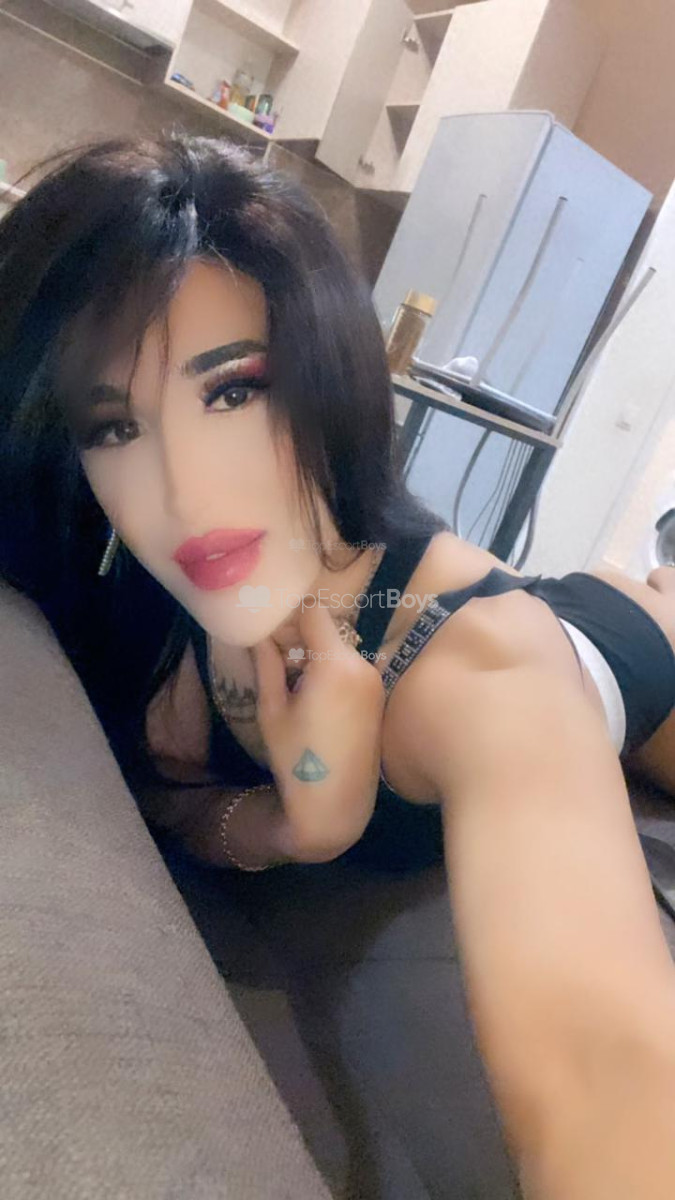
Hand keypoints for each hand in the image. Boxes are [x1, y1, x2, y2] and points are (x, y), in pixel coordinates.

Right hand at [251, 601, 384, 862]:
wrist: (337, 804)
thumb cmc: (297, 760)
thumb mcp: (272, 710)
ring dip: (317, 655)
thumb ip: (267, 664)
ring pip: (341, 649)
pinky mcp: (378, 697)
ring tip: (292, 683)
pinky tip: (314, 698)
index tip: (270, 634)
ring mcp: (375, 681)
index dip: (289, 618)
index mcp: (335, 663)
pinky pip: (352, 668)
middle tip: (275, 659)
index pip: (314, 612)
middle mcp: (362, 665)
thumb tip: (258, 634)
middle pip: (329, 629)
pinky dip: (332, 671)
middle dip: (301, 637)